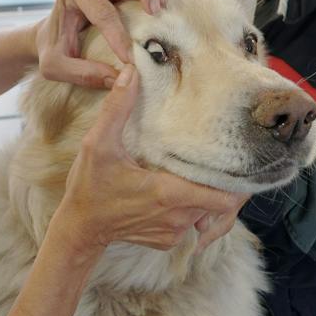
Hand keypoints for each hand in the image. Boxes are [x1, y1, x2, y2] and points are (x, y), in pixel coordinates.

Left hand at [35, 0, 165, 89]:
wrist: (52, 30)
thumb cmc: (53, 47)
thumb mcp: (55, 66)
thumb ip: (81, 74)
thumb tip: (116, 78)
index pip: (101, 9)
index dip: (118, 34)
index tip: (130, 58)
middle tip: (155, 12)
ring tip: (158, 9)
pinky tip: (155, 6)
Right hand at [49, 68, 245, 252]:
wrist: (79, 228)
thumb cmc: (90, 187)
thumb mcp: (99, 144)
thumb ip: (117, 108)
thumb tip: (131, 72)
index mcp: (169, 193)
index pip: (224, 198)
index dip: (236, 183)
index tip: (234, 164)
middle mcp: (178, 218)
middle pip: (220, 204)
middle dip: (220, 185)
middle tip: (215, 162)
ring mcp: (174, 234)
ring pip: (206, 215)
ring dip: (203, 197)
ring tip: (192, 176)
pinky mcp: (168, 242)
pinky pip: (190, 226)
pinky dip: (188, 213)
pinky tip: (172, 197)